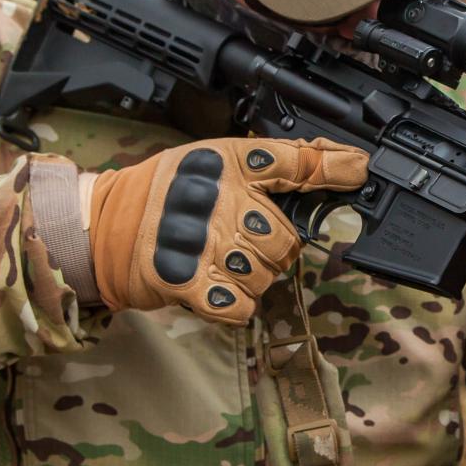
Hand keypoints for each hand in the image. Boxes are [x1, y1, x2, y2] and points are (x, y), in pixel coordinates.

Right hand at [85, 137, 367, 323]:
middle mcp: (219, 199)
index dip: (332, 168)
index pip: (293, 162)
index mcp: (228, 165)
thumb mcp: (217, 160)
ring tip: (223, 262)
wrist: (104, 225)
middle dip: (274, 248)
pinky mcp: (187, 281)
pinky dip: (235, 303)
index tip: (360, 170)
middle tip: (243, 240)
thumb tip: (341, 161)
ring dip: (252, 278)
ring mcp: (203, 242)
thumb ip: (276, 163)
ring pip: (267, 276)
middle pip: (286, 239)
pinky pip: (241, 305)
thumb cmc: (165, 192)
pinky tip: (216, 285)